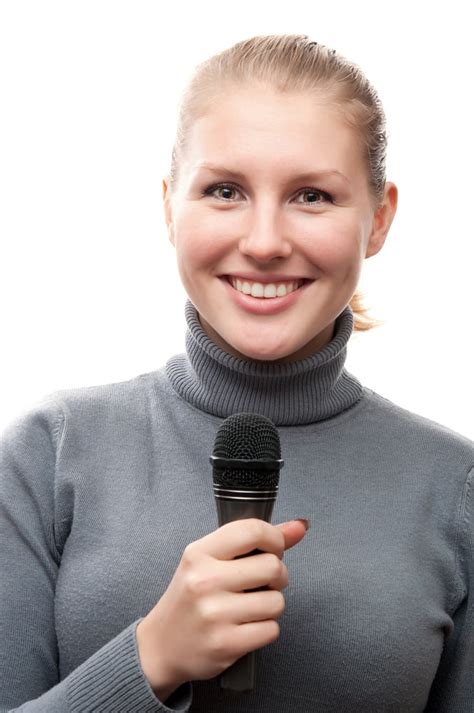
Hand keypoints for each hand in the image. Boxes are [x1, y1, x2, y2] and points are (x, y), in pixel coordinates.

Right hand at [136, 518, 307, 701]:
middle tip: (262, 583)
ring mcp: (214, 614)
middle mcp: (205, 581)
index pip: (252, 530)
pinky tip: (246, 626)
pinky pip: (271, 629)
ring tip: (251, 606)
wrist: (161, 646)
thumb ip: (255, 541)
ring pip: (276, 601)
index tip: (273, 549)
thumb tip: (300, 526)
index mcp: (200, 553)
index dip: (275, 539)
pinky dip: (266, 629)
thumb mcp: (211, 561)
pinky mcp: (225, 644)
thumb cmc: (190, 597)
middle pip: (272, 566)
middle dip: (277, 575)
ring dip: (272, 605)